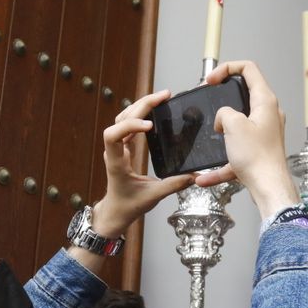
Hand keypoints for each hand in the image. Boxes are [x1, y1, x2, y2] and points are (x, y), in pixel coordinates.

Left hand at [89, 90, 195, 237]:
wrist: (116, 211)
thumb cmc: (128, 206)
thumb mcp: (153, 197)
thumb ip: (174, 185)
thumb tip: (195, 176)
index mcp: (117, 163)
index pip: (112, 136)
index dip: (129, 126)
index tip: (149, 127)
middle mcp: (115, 151)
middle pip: (121, 119)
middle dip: (142, 105)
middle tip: (163, 96)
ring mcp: (118, 148)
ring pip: (123, 118)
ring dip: (141, 106)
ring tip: (160, 98)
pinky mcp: (124, 147)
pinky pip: (129, 124)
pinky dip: (141, 115)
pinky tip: (154, 110)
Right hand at [191, 61, 299, 220]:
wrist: (269, 189)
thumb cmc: (258, 158)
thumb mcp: (233, 125)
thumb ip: (224, 112)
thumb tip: (223, 118)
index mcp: (265, 102)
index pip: (248, 69)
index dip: (227, 68)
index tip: (211, 80)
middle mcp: (268, 115)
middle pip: (244, 95)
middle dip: (223, 98)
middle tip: (208, 101)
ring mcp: (264, 133)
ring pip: (239, 124)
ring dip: (223, 129)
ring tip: (212, 133)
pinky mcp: (259, 151)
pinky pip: (236, 153)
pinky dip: (221, 162)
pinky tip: (205, 177)